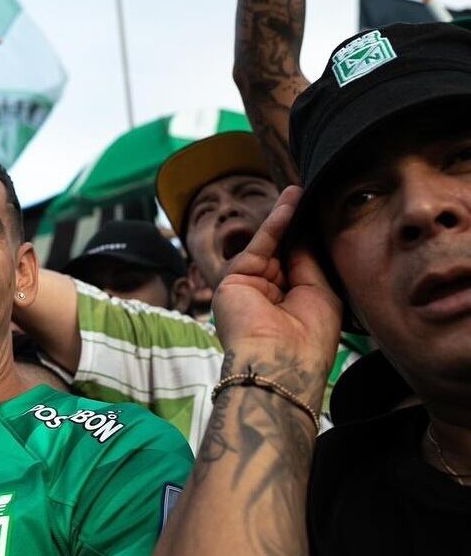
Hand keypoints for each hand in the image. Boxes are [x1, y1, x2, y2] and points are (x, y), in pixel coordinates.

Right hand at [213, 187, 342, 398]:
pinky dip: (274, 224)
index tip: (321, 214)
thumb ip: (308, 261)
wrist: (281, 363)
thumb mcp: (320, 294)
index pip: (299, 266)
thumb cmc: (309, 339)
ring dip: (285, 218)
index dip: (308, 241)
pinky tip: (289, 203)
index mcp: (290, 306)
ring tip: (300, 192)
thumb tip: (301, 230)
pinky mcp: (233, 281)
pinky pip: (258, 246)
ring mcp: (249, 289)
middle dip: (297, 226)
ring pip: (270, 247)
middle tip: (311, 195)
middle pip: (283, 253)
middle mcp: (268, 297)